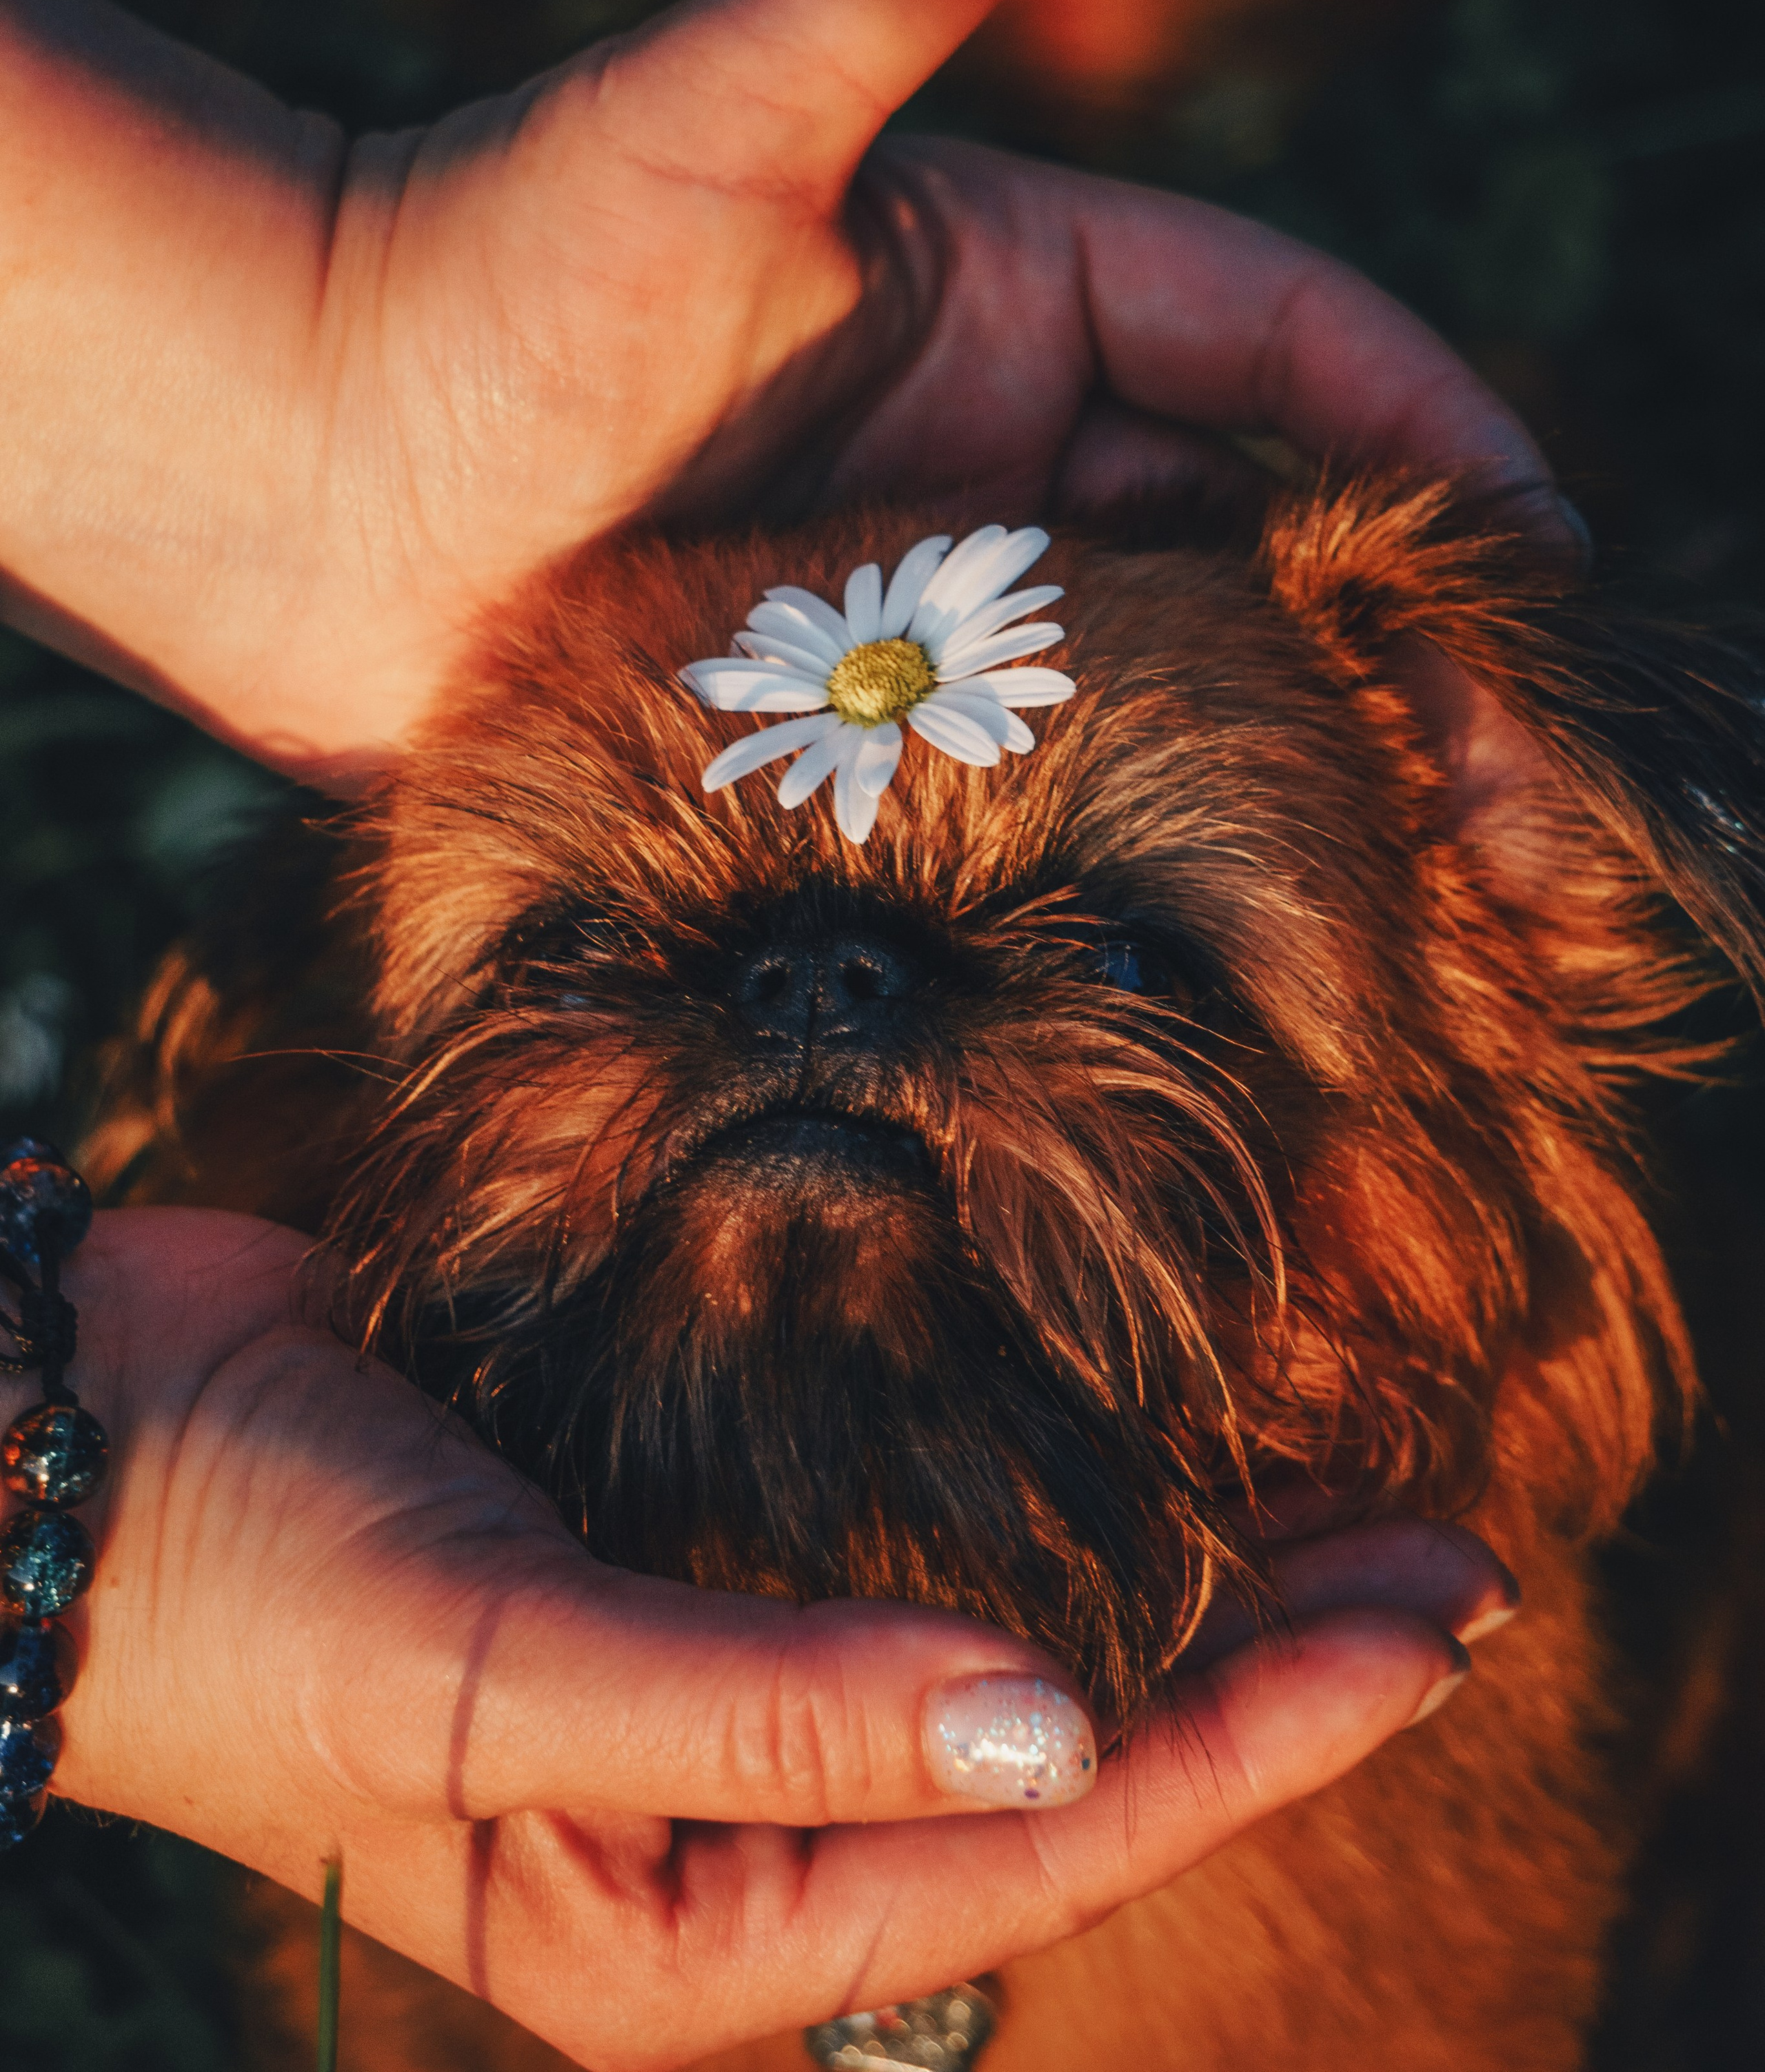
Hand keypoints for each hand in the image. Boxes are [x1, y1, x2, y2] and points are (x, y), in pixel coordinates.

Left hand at [0, 0, 1561, 783]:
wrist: (288, 469)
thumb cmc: (487, 266)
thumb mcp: (714, 114)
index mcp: (1012, 306)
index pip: (1280, 346)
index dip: (1426, 430)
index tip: (1537, 546)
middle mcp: (992, 460)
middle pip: (1256, 541)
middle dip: (1396, 640)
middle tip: (1517, 785)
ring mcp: (921, 617)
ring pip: (1161, 688)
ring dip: (1289, 769)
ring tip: (1426, 886)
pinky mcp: (844, 743)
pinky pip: (1024, 798)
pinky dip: (1125, 850)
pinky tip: (1217, 930)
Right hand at [42, 1208, 1512, 2071]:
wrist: (88, 1439)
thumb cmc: (250, 1601)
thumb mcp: (494, 1679)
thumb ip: (763, 1707)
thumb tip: (1050, 1728)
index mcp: (694, 1917)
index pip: (1037, 1837)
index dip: (1249, 1736)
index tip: (1418, 1627)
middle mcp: (734, 1814)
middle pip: (1060, 1753)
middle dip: (1262, 1670)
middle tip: (1446, 1557)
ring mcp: (720, 1669)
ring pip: (1008, 1643)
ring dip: (1173, 1578)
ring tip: (1345, 1498)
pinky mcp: (688, 1539)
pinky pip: (902, 1533)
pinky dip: (1033, 1491)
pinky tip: (1129, 1437)